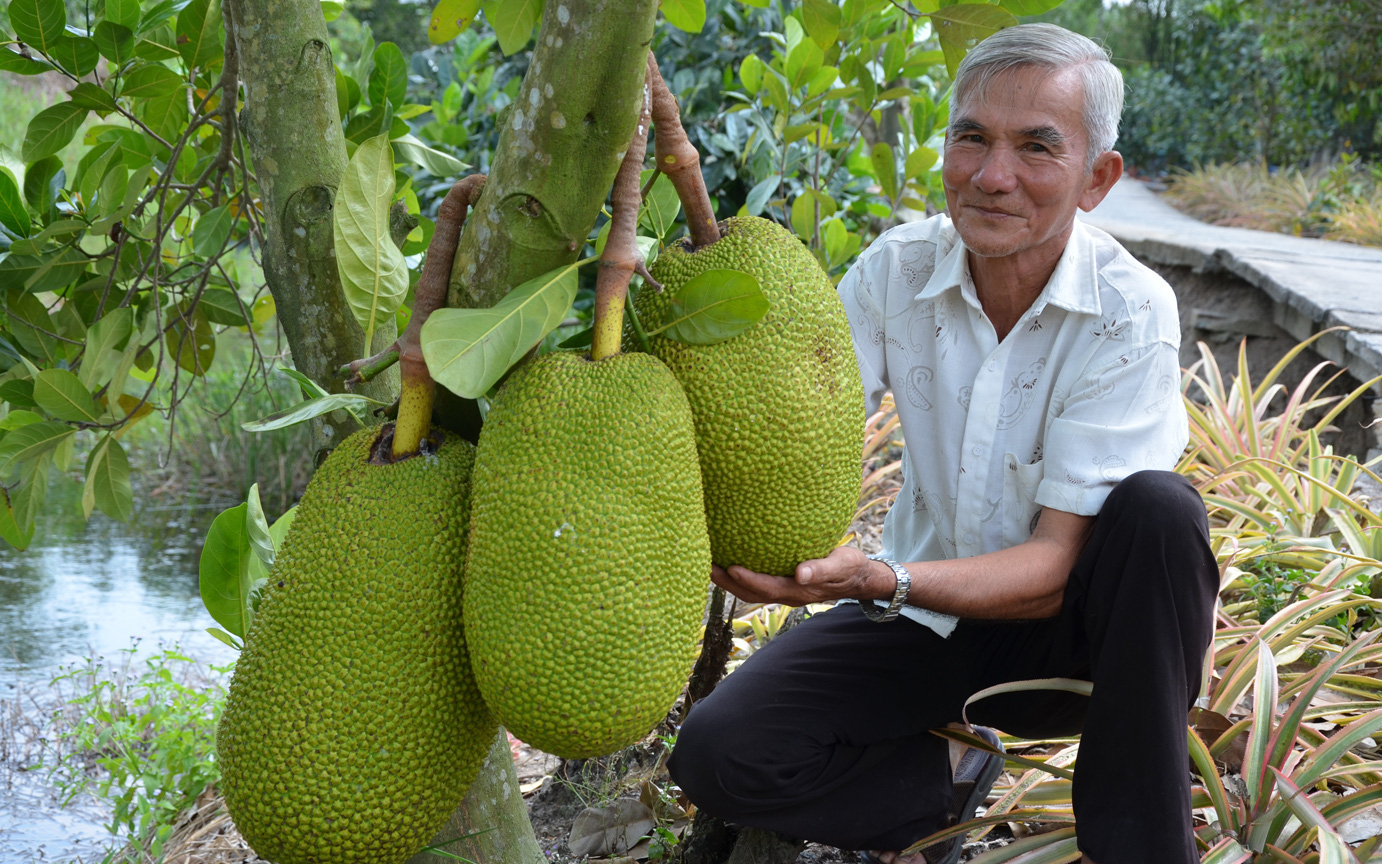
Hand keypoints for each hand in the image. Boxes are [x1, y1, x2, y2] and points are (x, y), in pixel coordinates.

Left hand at [710, 545, 893, 606]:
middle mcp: (787, 594)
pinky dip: (739, 576)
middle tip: (705, 565)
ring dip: (727, 581)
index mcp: (799, 591)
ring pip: (750, 591)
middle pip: (751, 593)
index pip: (768, 587)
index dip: (748, 579)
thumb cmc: (850, 567)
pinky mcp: (782, 584)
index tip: (730, 566)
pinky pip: (756, 583)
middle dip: (727, 582)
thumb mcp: (842, 565)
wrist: (858, 577)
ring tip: (707, 564)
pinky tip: (727, 559)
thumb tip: (800, 574)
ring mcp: (783, 591)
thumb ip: (822, 569)